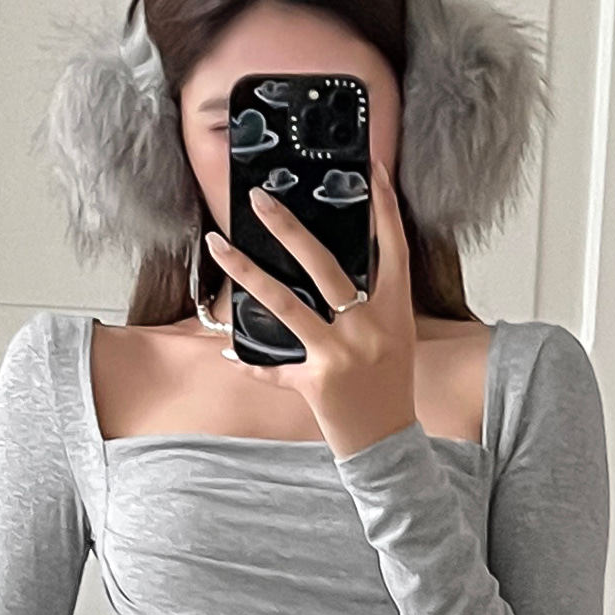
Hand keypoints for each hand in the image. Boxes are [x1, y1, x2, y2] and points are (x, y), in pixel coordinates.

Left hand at [202, 158, 419, 458]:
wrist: (389, 444)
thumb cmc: (391, 386)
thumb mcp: (395, 336)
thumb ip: (373, 301)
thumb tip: (331, 267)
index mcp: (395, 311)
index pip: (392, 249)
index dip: (384, 209)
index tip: (368, 170)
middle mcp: (368, 328)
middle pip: (325, 267)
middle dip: (289, 229)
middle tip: (259, 199)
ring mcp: (340, 355)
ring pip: (286, 304)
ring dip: (247, 273)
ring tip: (219, 245)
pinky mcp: (315, 383)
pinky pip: (273, 368)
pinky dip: (248, 361)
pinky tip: (224, 348)